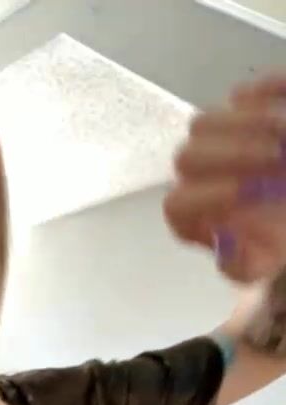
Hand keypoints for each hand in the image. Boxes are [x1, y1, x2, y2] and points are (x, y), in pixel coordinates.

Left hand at [163, 75, 285, 284]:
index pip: (178, 203)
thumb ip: (240, 263)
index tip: (245, 192)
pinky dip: (266, 92)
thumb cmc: (269, 241)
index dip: (208, 196)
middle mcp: (190, 175)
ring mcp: (211, 138)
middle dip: (232, 156)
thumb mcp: (257, 263)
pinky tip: (285, 103)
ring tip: (284, 140)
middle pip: (187, 157)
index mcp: (188, 214)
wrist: (285, 219)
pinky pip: (243, 93)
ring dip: (246, 125)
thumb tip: (226, 239)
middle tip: (276, 159)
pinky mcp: (240, 110)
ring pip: (203, 124)